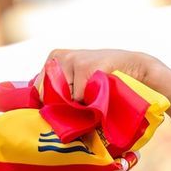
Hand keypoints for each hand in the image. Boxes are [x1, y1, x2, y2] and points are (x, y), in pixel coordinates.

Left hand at [36, 49, 158, 101]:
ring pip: (64, 98)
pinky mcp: (85, 66)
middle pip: (49, 96)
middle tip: (83, 96)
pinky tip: (100, 89)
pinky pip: (79, 97)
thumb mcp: (76, 80)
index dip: (51, 103)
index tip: (67, 104)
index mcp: (53, 58)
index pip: (38, 91)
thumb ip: (58, 91)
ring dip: (78, 102)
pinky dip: (89, 100)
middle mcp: (59, 57)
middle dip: (64, 104)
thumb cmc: (101, 78)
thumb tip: (40, 113)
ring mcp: (71, 60)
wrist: (133, 67)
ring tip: (92, 91)